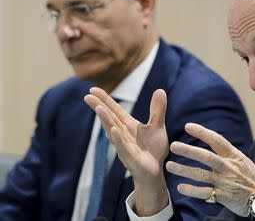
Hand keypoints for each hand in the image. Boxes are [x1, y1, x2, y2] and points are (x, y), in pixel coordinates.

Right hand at [84, 87, 168, 214]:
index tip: (92, 89)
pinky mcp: (131, 158)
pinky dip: (118, 139)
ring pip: (113, 132)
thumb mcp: (157, 126)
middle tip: (88, 96)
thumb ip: (157, 109)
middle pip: (110, 118)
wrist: (155, 171)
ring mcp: (125, 146)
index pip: (115, 110)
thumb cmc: (153, 149)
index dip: (105, 100)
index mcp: (128, 125)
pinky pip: (123, 148)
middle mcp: (123, 134)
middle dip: (100, 107)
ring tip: (99, 109)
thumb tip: (160, 90)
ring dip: (106, 121)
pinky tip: (114, 130)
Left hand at [166, 123, 254, 216]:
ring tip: (170, 165)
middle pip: (206, 156)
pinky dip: (192, 190)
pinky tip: (180, 187)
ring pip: (201, 174)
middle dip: (188, 150)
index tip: (188, 126)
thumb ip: (230, 156)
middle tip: (173, 145)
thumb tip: (219, 147)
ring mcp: (226, 182)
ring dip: (184, 169)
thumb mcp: (245, 162)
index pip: (216, 140)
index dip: (202, 132)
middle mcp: (229, 167)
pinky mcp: (224, 196)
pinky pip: (205, 193)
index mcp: (234, 156)